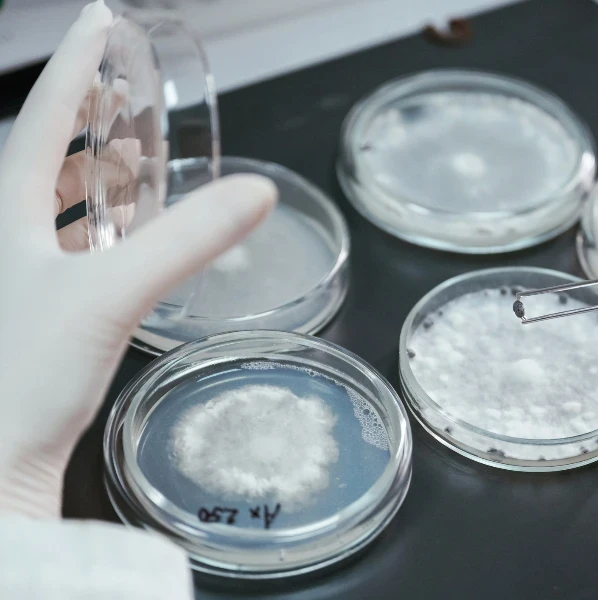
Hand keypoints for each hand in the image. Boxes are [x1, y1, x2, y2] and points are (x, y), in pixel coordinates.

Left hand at [0, 1, 277, 516]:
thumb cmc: (23, 378)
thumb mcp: (111, 295)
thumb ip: (186, 241)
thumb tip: (255, 193)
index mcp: (10, 213)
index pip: (46, 115)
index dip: (77, 63)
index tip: (101, 21)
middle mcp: (10, 237)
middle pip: (48, 155)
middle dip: (90, 117)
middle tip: (126, 91)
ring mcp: (22, 278)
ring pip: (58, 205)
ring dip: (98, 175)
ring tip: (136, 158)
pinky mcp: (41, 316)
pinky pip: (73, 250)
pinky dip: (106, 231)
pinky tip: (130, 241)